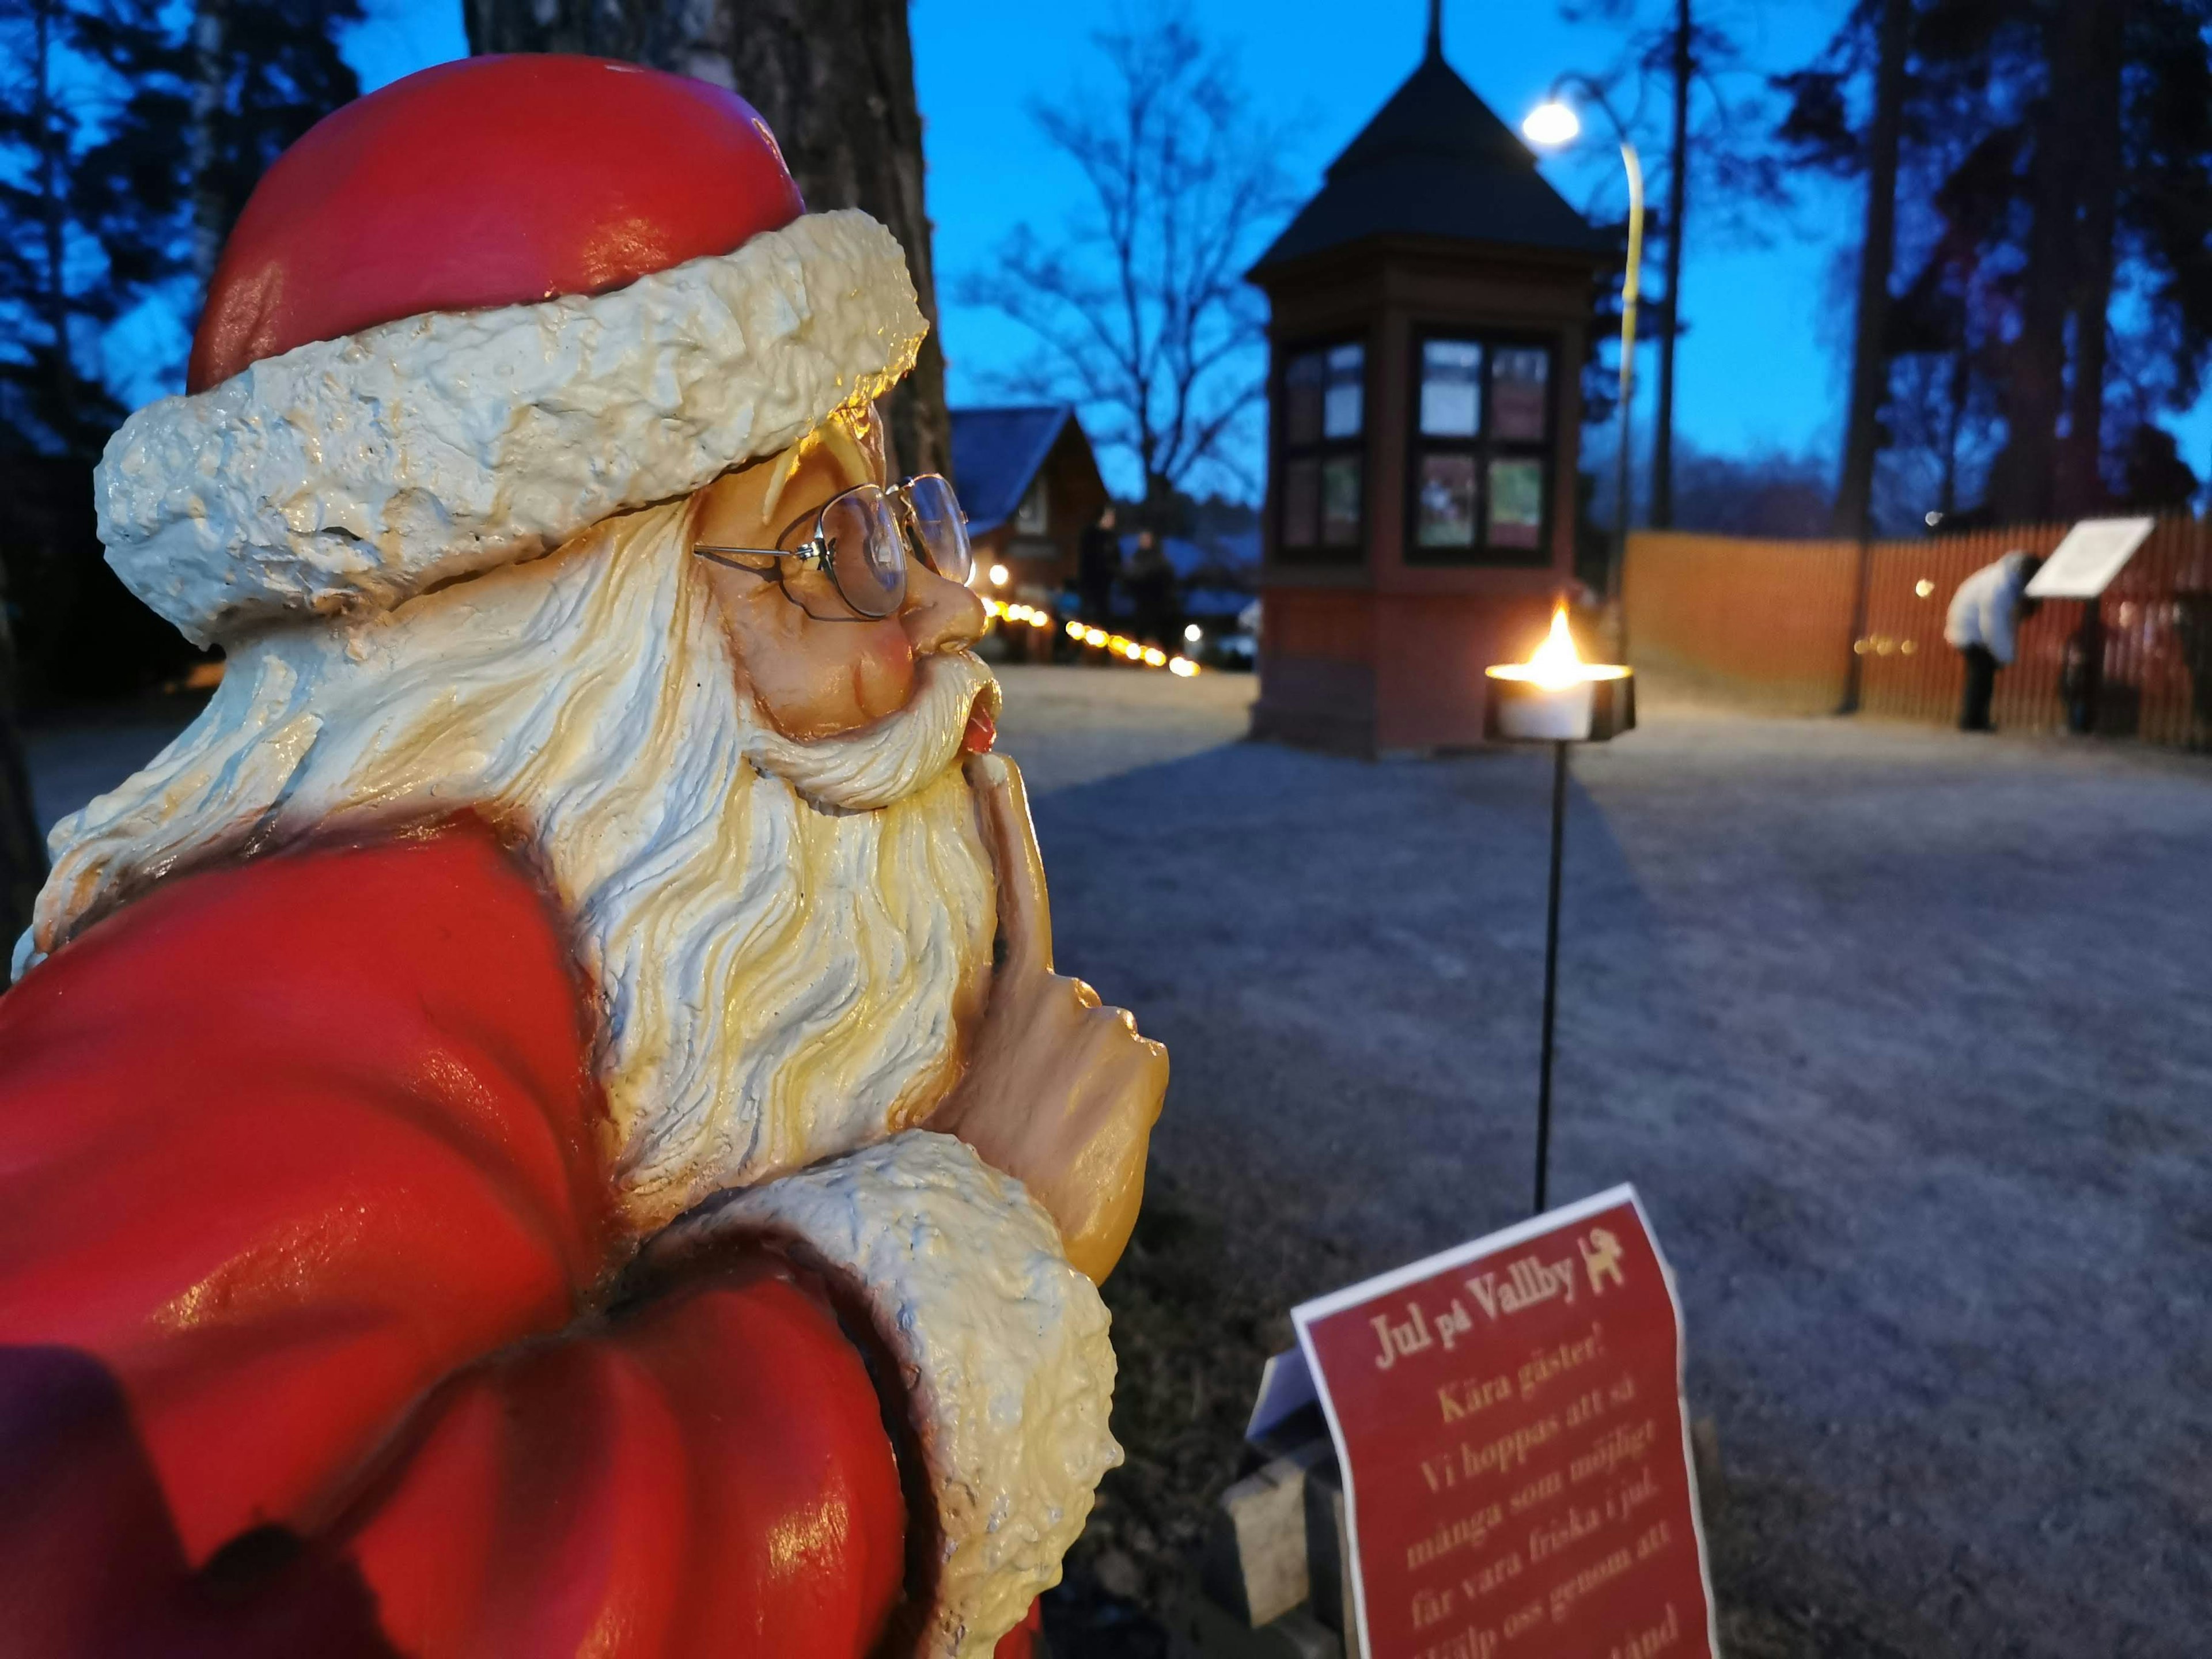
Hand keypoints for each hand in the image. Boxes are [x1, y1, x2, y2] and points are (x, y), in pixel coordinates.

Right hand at [929, 752, 1166, 1283]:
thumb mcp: (968, 1108)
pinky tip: (1096, 1134)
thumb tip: (1023, 1073)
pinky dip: (1131, 1102)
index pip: (1014, 894)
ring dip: (1105, 1097)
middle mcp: (1041, 993)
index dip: (1006, 825)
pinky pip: (1142, 1066)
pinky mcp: (1125, 1047)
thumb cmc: (971, 1194)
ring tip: (1058, 1148)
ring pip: (1118, 1047)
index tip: (993, 762)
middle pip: (1086, 1012)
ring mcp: (1084, 1015)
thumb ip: (999, 1060)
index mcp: (990, 1004)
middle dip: (1080, 1066)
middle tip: (1038, 1133)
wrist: (982, 1242)